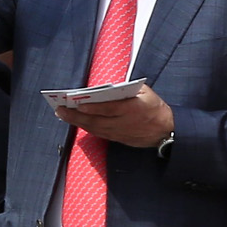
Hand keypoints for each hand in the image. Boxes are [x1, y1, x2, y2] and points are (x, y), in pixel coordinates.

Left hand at [59, 83, 174, 147]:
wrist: (165, 130)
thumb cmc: (155, 108)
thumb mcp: (146, 92)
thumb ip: (127, 89)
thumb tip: (108, 88)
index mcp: (132, 109)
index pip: (110, 108)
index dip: (94, 107)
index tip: (80, 104)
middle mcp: (124, 123)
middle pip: (97, 120)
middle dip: (77, 116)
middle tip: (61, 110)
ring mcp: (120, 133)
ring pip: (95, 128)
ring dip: (77, 122)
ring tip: (63, 115)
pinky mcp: (118, 139)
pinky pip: (99, 133)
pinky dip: (86, 128)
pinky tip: (77, 122)